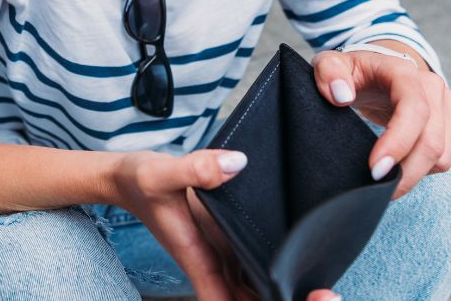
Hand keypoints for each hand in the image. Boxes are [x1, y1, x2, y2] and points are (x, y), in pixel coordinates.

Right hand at [109, 149, 338, 299]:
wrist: (127, 177)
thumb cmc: (138, 180)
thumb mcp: (162, 171)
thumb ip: (197, 168)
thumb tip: (238, 164)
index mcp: (198, 258)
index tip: (290, 298)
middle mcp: (214, 264)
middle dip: (283, 300)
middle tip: (324, 293)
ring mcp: (222, 255)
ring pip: (256, 290)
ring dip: (284, 291)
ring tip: (323, 286)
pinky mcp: (227, 242)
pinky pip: (256, 268)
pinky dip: (278, 273)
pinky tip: (303, 258)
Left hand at [311, 46, 450, 199]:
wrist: (379, 70)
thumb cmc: (352, 71)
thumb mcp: (329, 64)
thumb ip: (328, 72)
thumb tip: (341, 96)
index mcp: (403, 71)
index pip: (413, 109)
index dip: (398, 142)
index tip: (375, 170)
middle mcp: (432, 85)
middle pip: (431, 141)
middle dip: (405, 173)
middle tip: (376, 190)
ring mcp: (447, 103)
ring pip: (441, 155)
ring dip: (414, 175)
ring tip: (384, 180)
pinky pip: (445, 158)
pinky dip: (423, 170)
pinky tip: (399, 166)